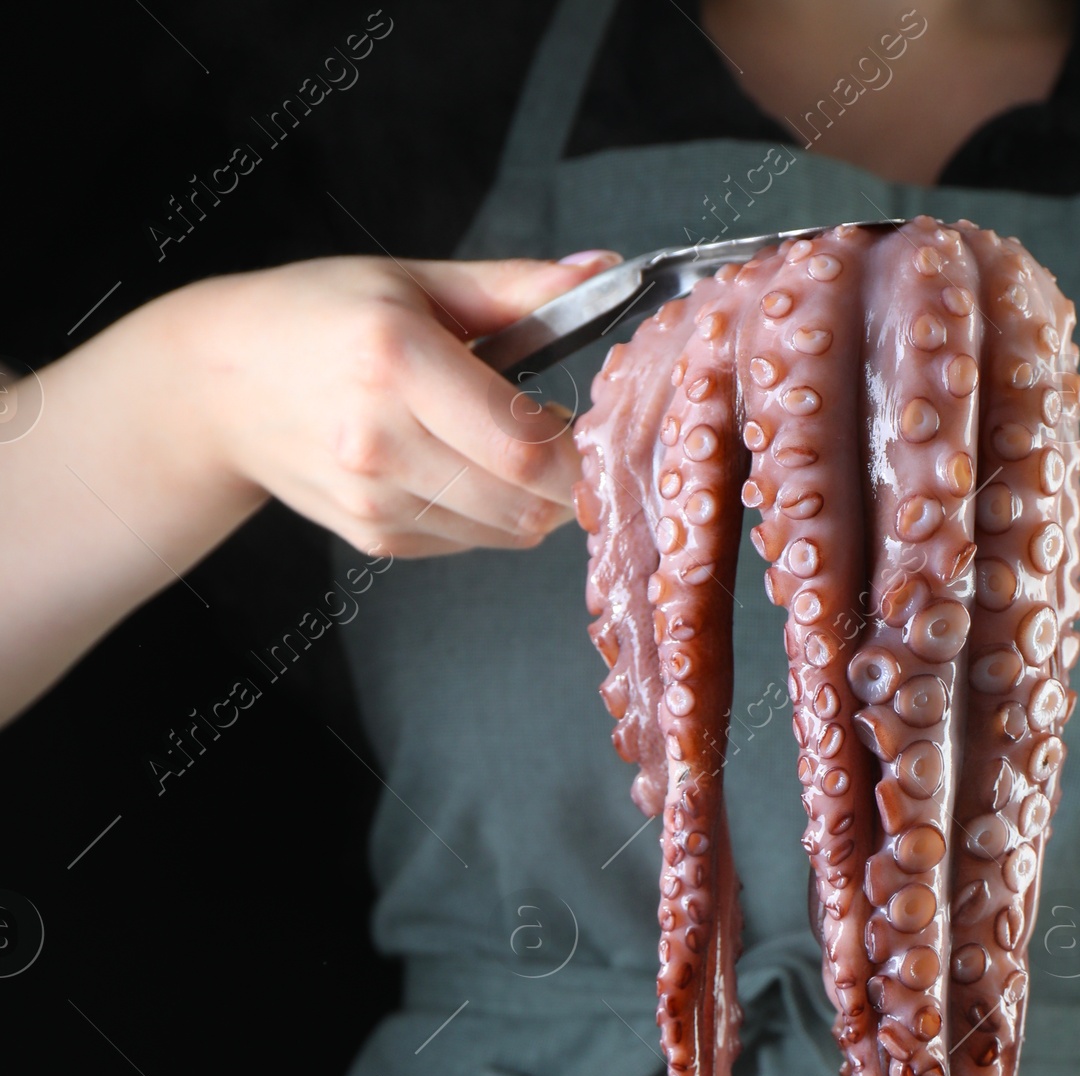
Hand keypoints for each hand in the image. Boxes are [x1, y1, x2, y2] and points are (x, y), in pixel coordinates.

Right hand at [163, 250, 618, 556]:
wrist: (220, 385)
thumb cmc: (317, 319)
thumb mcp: (415, 283)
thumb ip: (517, 289)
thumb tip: (603, 272)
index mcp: (396, 360)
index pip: (525, 446)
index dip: (582, 452)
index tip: (598, 427)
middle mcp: (380, 439)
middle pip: (526, 504)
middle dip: (570, 483)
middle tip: (569, 442)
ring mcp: (374, 499)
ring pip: (506, 532)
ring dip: (532, 501)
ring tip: (507, 448)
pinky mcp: (374, 537)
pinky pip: (469, 542)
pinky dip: (487, 515)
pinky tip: (459, 468)